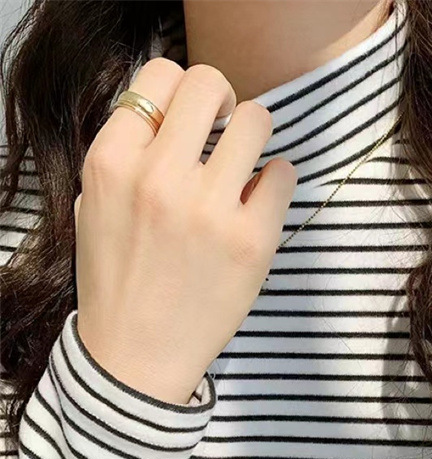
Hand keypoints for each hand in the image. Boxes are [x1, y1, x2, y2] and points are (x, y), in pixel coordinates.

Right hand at [73, 57, 296, 404]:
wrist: (137, 357)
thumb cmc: (119, 282)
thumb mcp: (95, 208)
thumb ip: (128, 158)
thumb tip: (176, 122)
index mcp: (111, 163)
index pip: (160, 75)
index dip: (184, 90)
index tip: (197, 118)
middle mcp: (158, 177)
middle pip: (210, 84)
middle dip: (225, 103)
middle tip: (228, 133)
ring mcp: (208, 208)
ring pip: (257, 120)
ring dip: (256, 138)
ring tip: (247, 171)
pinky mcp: (252, 240)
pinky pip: (283, 174)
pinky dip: (276, 183)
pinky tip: (259, 205)